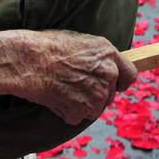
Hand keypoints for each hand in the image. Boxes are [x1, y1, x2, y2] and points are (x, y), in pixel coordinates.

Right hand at [19, 29, 136, 125]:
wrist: (29, 60)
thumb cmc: (48, 47)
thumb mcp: (80, 42)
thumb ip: (98, 57)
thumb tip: (104, 67)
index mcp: (108, 54)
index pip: (130, 75)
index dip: (120, 81)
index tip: (113, 84)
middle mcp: (108, 75)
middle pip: (109, 95)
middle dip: (95, 94)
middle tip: (73, 84)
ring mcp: (97, 95)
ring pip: (94, 109)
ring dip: (80, 104)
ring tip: (61, 87)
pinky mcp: (82, 111)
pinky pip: (77, 117)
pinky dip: (66, 111)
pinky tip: (54, 95)